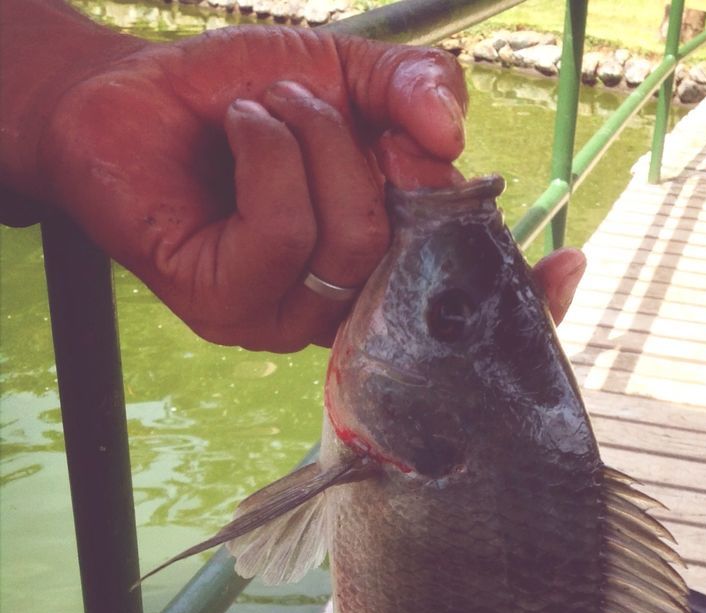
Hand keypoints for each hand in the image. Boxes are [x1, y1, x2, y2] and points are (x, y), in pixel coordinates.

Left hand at [16, 15, 466, 348]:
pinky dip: (265, 155)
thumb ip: (412, 88)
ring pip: (345, 244)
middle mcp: (331, 305)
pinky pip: (281, 236)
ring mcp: (279, 318)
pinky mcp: (224, 311)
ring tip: (256, 111)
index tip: (393, 124)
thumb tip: (453, 134)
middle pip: (391, 243)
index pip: (438, 253)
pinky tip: (236, 131)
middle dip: (346, 143)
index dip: (429, 176)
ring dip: (304, 141)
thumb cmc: (230, 98)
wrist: (126, 95)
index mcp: (371, 264)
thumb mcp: (341, 73)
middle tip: (293, 99)